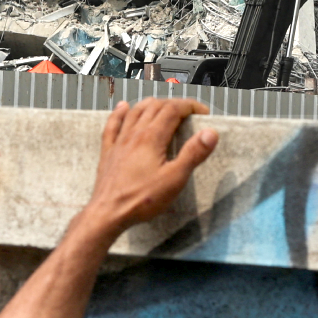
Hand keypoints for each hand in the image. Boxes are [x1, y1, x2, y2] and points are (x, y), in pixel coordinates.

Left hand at [83, 98, 217, 243]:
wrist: (108, 213)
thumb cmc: (142, 199)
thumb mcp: (175, 179)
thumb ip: (193, 154)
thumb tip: (210, 133)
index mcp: (152, 137)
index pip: (173, 109)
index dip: (190, 106)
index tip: (203, 112)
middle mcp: (134, 134)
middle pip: (155, 107)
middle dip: (174, 104)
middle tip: (189, 112)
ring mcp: (119, 141)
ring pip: (135, 112)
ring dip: (151, 104)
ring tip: (164, 106)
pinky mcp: (108, 152)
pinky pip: (112, 125)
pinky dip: (120, 113)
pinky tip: (123, 107)